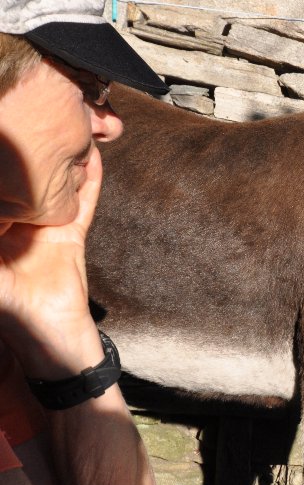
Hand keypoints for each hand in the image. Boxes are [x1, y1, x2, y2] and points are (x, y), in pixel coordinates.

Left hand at [0, 145, 102, 377]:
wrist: (48, 341)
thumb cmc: (7, 311)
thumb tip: (1, 212)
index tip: (3, 134)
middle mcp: (13, 225)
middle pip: (17, 183)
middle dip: (20, 158)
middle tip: (24, 121)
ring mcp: (43, 230)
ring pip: (50, 187)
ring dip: (57, 162)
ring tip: (59, 128)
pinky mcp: (70, 237)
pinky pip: (83, 204)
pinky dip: (90, 181)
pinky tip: (92, 157)